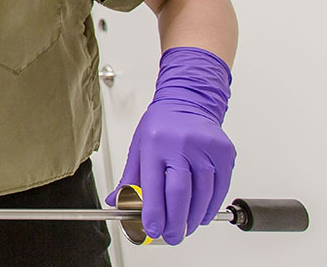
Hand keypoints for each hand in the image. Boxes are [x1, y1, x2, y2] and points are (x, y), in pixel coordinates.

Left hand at [106, 47, 234, 244]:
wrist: (188, 102)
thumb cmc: (160, 126)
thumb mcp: (138, 147)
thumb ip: (129, 177)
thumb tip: (114, 201)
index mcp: (155, 144)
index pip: (153, 186)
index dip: (154, 212)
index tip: (153, 229)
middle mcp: (180, 145)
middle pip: (180, 193)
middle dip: (176, 221)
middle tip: (172, 236)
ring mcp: (205, 148)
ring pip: (203, 193)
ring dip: (194, 217)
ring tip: (186, 227)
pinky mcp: (224, 152)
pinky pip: (220, 187)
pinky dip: (211, 205)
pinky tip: (201, 213)